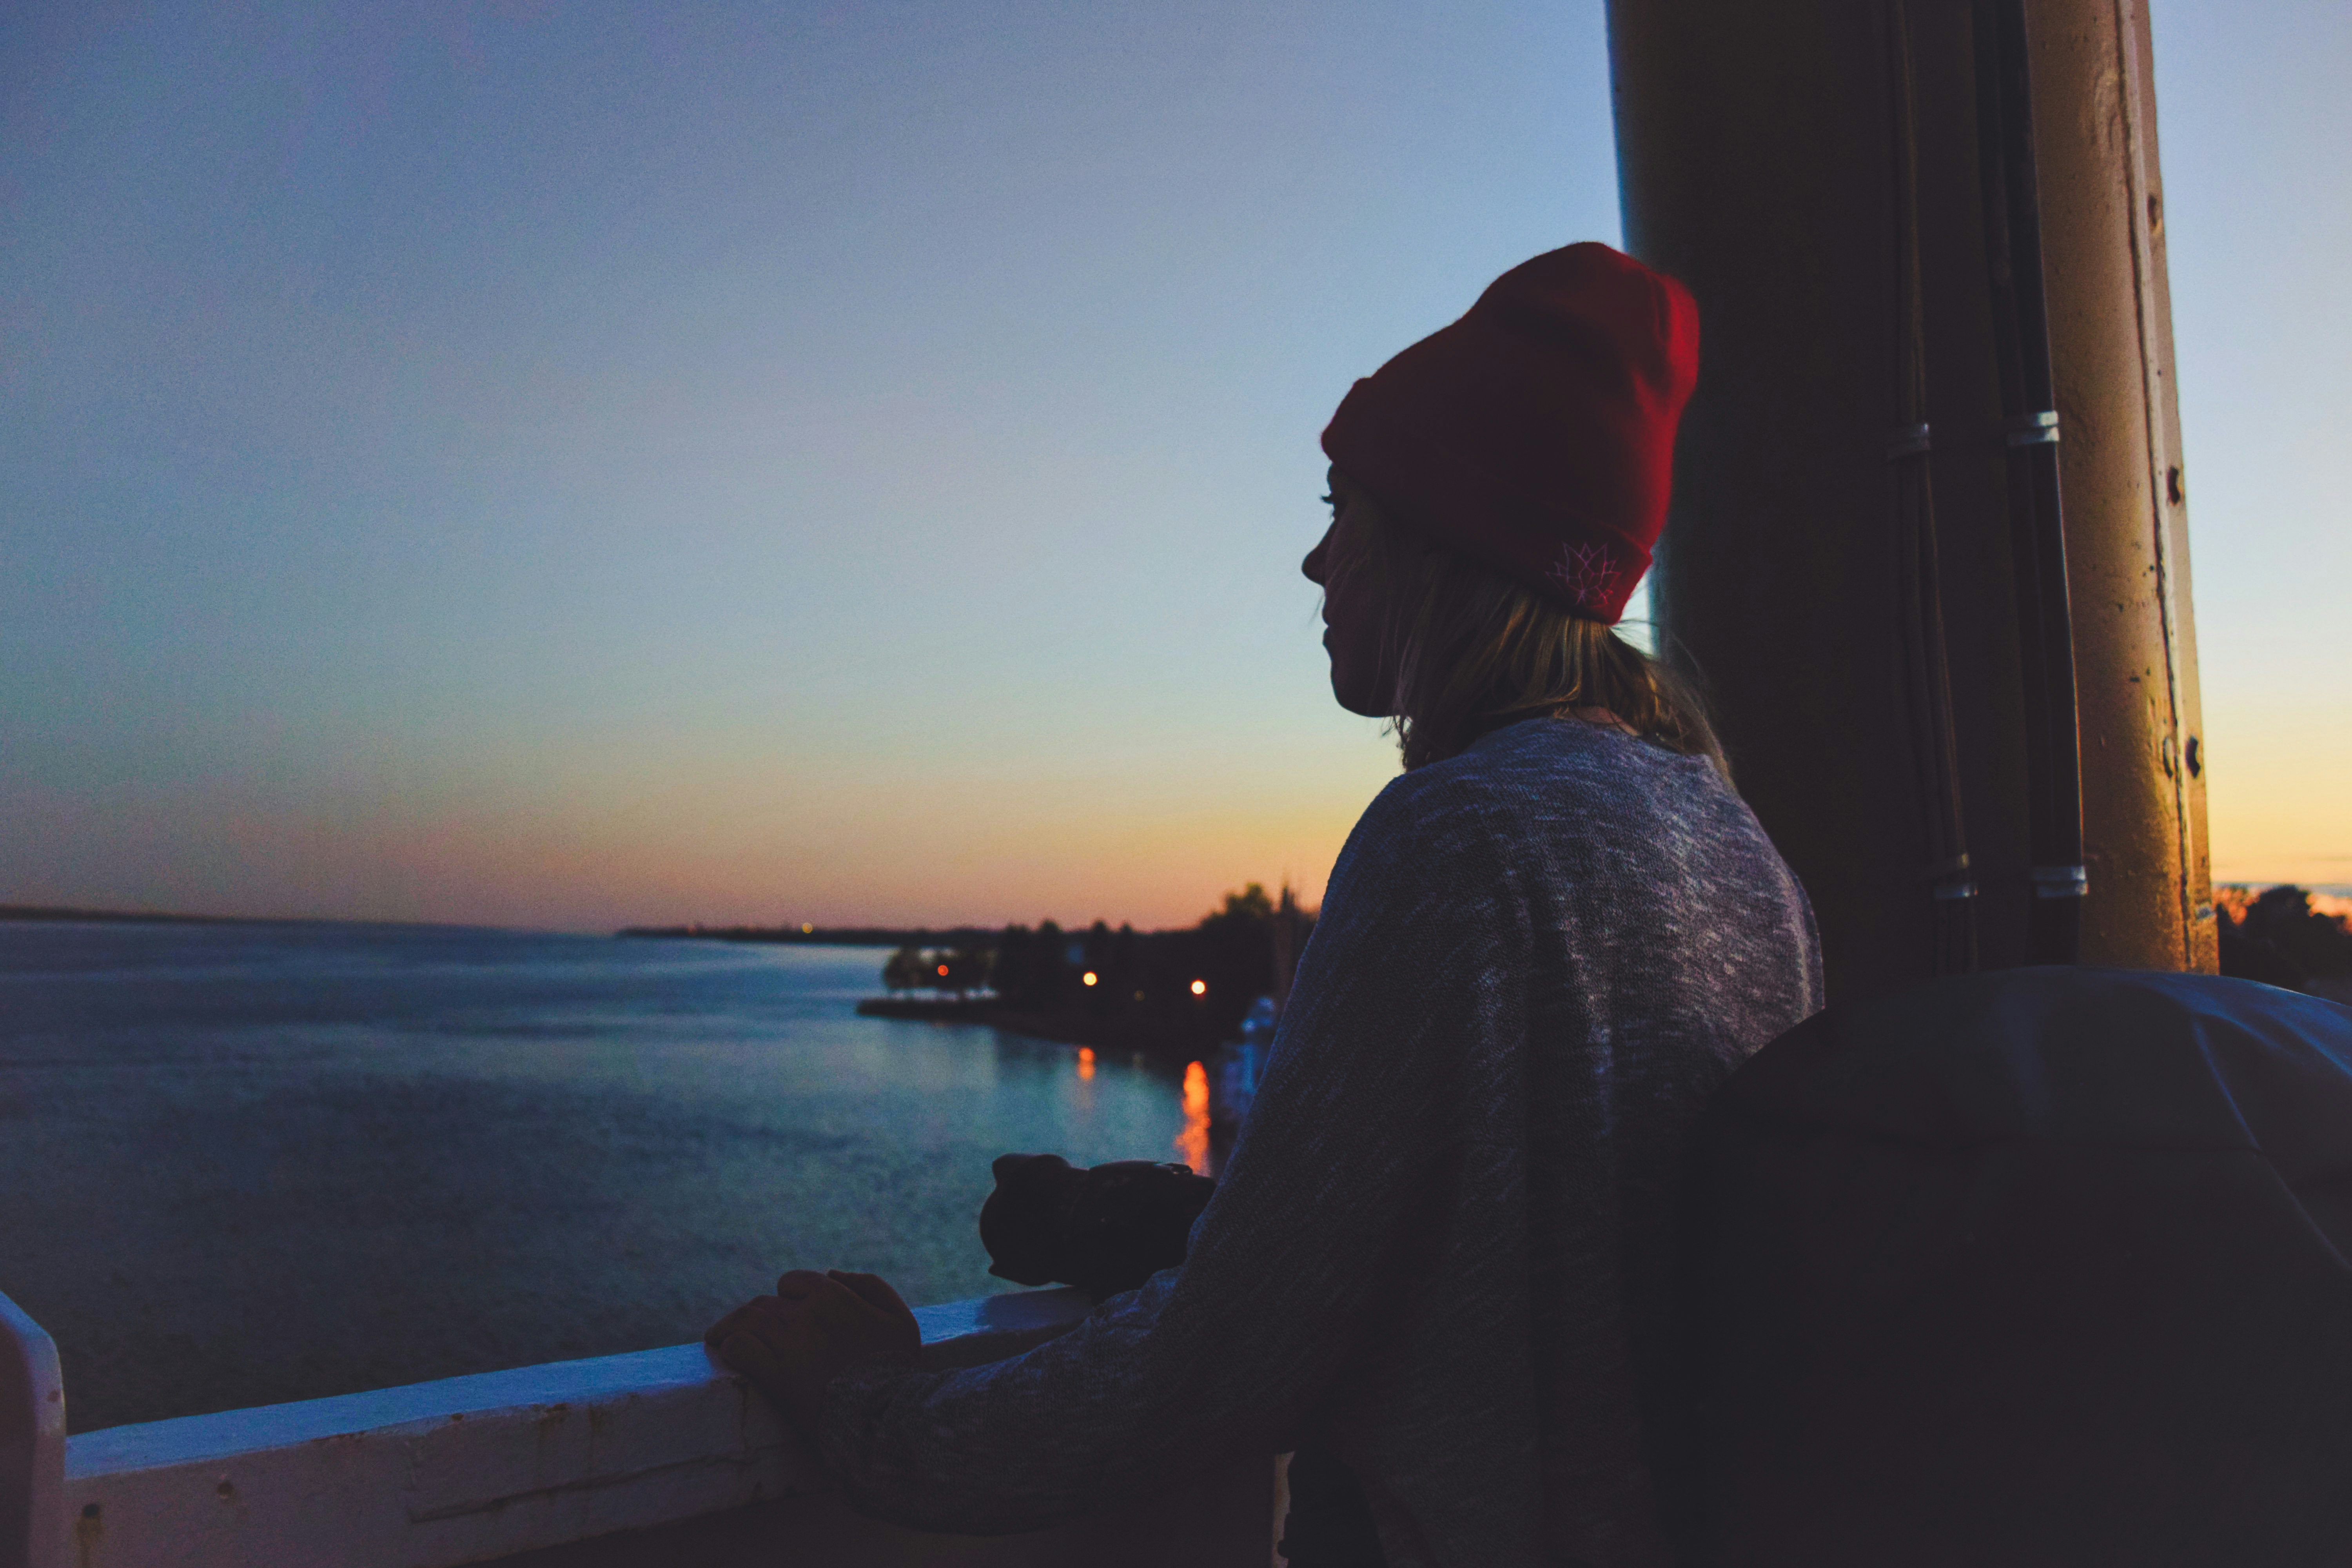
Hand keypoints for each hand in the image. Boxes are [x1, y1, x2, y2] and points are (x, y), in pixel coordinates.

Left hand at [705, 1269, 920, 1430]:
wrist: (884, 1415)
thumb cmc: (896, 1368)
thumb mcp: (900, 1319)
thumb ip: (870, 1286)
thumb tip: (832, 1273)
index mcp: (833, 1296)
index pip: (792, 1282)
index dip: (787, 1296)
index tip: (785, 1312)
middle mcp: (805, 1313)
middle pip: (765, 1303)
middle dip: (756, 1315)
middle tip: (748, 1331)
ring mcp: (787, 1343)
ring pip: (746, 1320)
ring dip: (731, 1327)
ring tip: (719, 1337)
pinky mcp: (774, 1374)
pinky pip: (739, 1348)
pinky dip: (730, 1347)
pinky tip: (726, 1352)